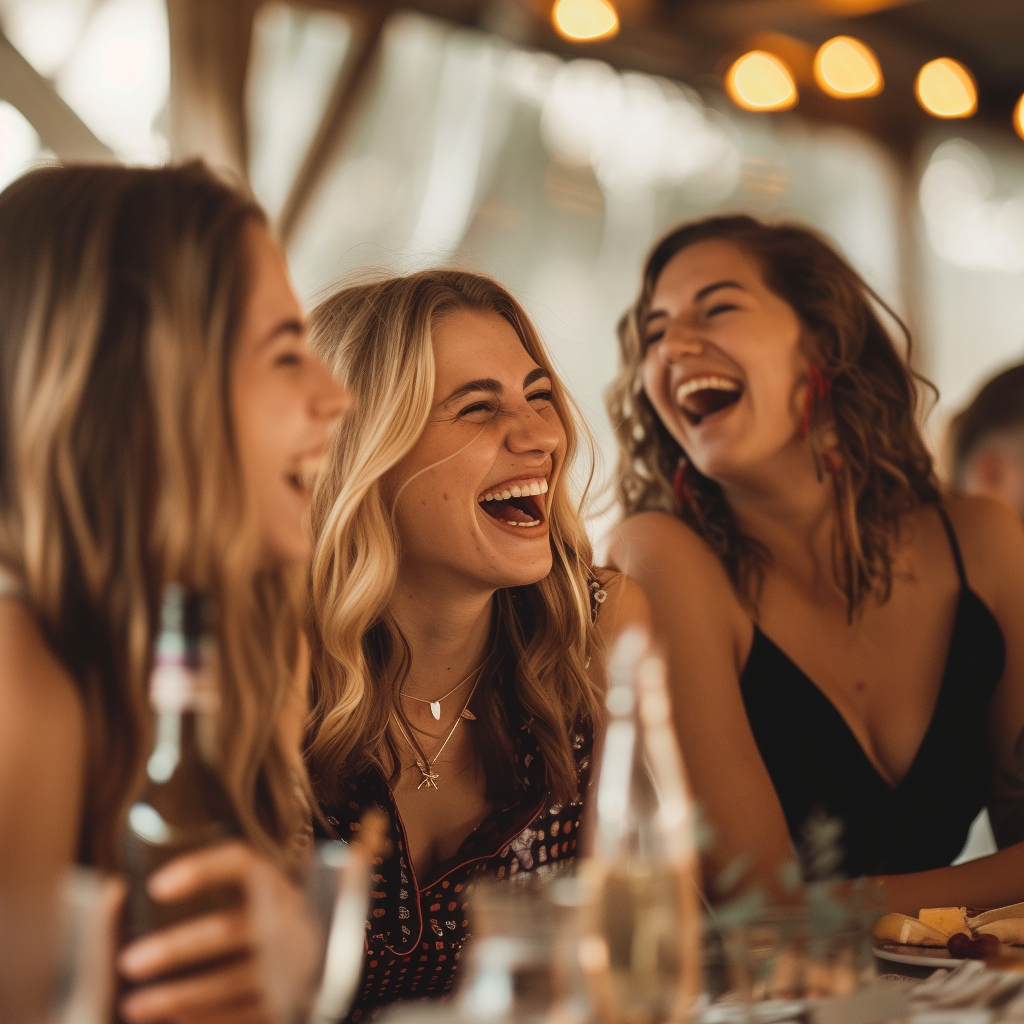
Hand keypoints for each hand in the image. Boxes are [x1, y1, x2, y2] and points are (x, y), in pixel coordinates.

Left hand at [117, 842, 320, 1023]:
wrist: (328, 963)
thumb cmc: (265, 923)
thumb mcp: (248, 896)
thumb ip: (195, 894)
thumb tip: (114, 893)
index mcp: (274, 881)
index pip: (241, 862)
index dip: (202, 870)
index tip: (157, 886)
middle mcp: (288, 917)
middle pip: (230, 928)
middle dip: (177, 947)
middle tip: (130, 962)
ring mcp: (293, 963)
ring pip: (232, 981)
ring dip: (179, 995)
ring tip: (134, 1004)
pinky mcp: (290, 1002)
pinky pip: (243, 1015)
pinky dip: (204, 1019)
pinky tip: (169, 1019)